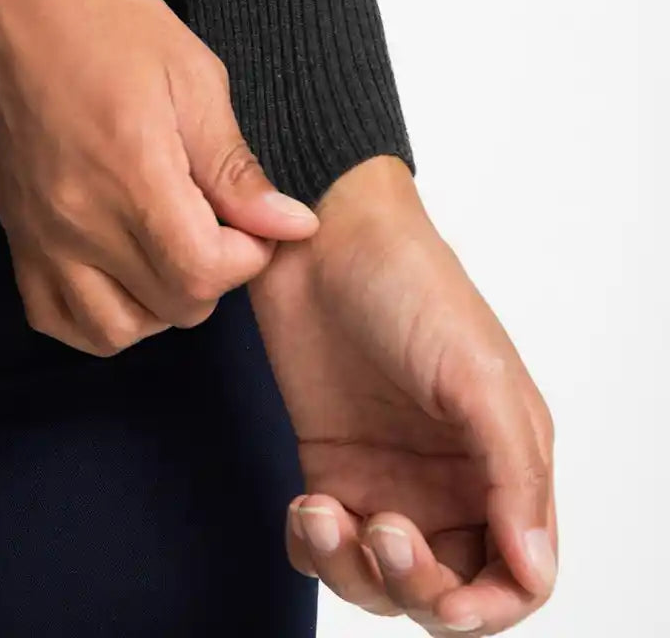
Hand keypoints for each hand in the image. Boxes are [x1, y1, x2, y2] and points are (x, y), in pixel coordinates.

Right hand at [0, 0, 318, 354]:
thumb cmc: (101, 14)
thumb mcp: (190, 73)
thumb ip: (235, 164)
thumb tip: (292, 225)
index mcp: (131, 174)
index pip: (202, 275)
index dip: (247, 256)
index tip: (253, 217)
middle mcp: (78, 221)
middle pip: (169, 308)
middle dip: (213, 273)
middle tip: (217, 217)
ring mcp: (38, 234)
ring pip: (113, 331)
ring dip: (159, 303)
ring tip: (172, 245)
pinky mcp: (14, 232)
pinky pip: (54, 317)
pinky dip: (97, 313)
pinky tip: (122, 267)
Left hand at [248, 155, 555, 634]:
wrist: (320, 235)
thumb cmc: (409, 284)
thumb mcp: (475, 372)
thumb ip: (512, 471)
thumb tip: (532, 566)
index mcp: (502, 459)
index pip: (517, 575)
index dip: (488, 607)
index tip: (447, 600)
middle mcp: (450, 480)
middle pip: (446, 590)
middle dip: (414, 588)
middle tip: (380, 533)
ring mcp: (388, 476)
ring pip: (380, 581)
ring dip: (351, 570)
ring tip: (322, 511)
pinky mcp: (332, 465)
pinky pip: (325, 547)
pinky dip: (311, 548)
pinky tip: (304, 504)